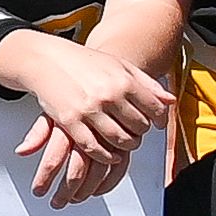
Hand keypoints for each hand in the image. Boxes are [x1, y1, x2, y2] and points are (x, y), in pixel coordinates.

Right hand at [8, 40, 170, 206]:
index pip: (155, 110)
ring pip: (120, 140)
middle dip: (140, 132)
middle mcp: (109, 96)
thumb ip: (147, 83)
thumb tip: (171, 101)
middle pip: (139, 127)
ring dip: (126, 146)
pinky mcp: (70, 122)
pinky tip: (109, 154)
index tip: (154, 122)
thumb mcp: (120, 65)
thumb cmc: (83, 62)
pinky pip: (94, 147)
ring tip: (124, 141)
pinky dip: (105, 156)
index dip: (158, 119)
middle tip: (135, 130)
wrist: (44, 59)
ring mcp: (89, 110)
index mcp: (123, 81)